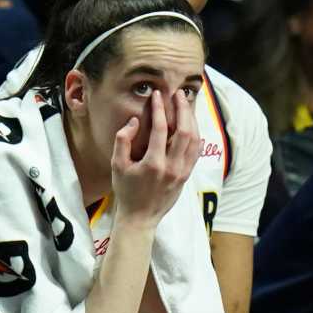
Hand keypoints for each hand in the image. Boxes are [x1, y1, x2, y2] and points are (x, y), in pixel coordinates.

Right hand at [111, 90, 201, 228]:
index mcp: (154, 164)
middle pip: (184, 131)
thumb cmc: (126, 191)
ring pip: (194, 140)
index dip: (159, 108)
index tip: (157, 95)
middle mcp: (172, 167)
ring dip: (192, 120)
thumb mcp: (117, 166)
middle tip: (177, 95)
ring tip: (186, 106)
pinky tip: (192, 126)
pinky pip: (196, 152)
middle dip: (182, 109)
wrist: (140, 218)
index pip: (161, 128)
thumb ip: (122, 140)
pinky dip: (196, 136)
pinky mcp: (186, 176)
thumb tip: (134, 121)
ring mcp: (182, 173)